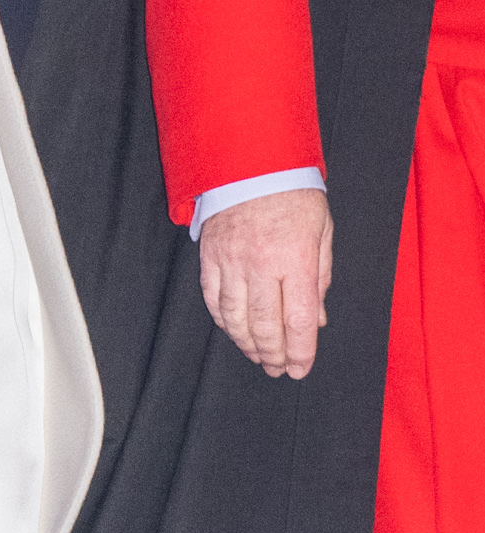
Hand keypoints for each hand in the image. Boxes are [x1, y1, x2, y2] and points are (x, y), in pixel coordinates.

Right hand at [198, 187, 331, 379]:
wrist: (251, 163)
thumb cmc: (293, 195)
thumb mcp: (321, 232)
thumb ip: (320, 278)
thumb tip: (316, 320)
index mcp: (294, 258)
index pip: (298, 318)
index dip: (300, 351)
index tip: (300, 368)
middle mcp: (260, 263)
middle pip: (264, 324)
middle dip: (273, 354)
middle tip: (278, 369)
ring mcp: (231, 261)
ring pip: (235, 318)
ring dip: (247, 344)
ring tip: (259, 356)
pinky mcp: (210, 257)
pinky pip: (213, 299)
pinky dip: (224, 322)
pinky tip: (235, 332)